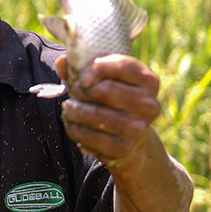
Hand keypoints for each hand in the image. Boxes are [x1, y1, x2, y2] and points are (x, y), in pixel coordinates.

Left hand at [57, 54, 160, 168]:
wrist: (129, 137)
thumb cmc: (113, 99)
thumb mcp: (105, 78)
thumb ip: (82, 66)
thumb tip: (62, 63)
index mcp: (148, 81)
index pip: (122, 66)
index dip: (96, 68)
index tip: (82, 76)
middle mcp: (149, 105)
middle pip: (105, 90)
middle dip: (81, 90)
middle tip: (74, 92)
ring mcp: (138, 128)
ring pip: (94, 114)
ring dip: (73, 111)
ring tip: (68, 108)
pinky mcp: (124, 148)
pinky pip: (89, 137)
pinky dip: (74, 129)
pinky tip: (72, 124)